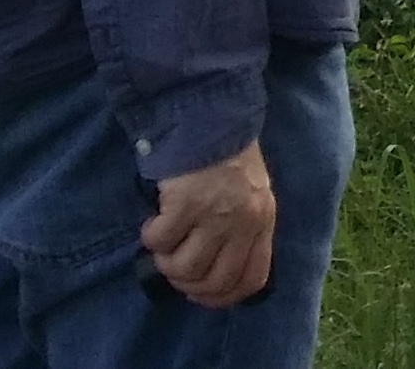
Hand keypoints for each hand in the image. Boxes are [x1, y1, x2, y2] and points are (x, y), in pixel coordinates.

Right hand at [139, 141, 275, 308]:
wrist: (211, 118)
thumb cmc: (229, 158)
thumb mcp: (252, 194)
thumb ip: (244, 230)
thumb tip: (216, 271)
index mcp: (263, 221)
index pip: (251, 280)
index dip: (222, 297)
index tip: (200, 293)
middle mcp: (243, 222)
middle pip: (213, 282)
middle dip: (187, 284)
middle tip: (174, 267)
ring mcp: (214, 214)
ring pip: (184, 268)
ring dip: (166, 263)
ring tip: (164, 242)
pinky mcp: (185, 203)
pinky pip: (159, 242)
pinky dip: (151, 237)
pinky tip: (154, 221)